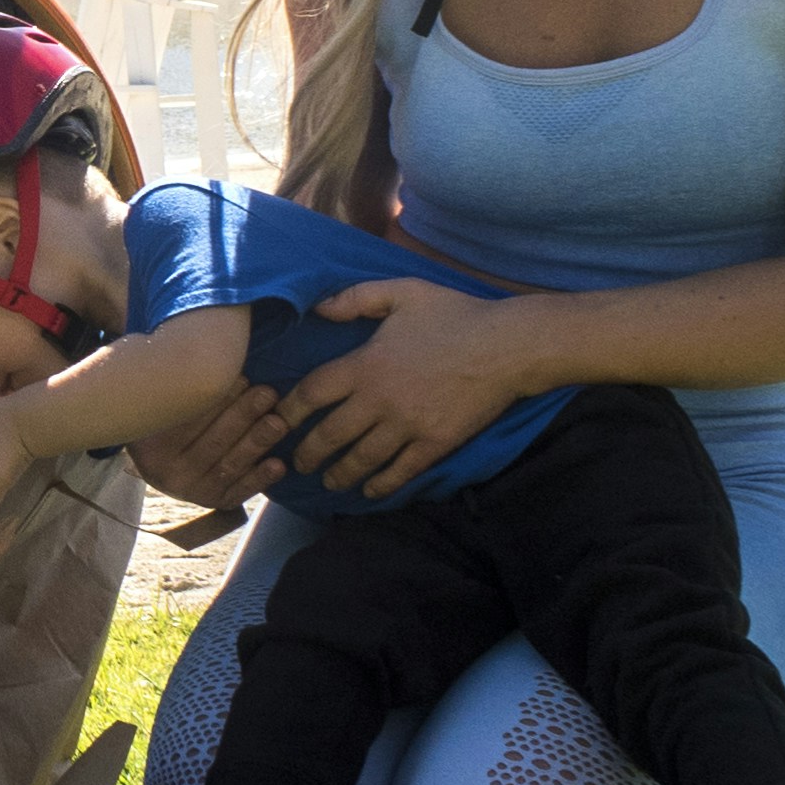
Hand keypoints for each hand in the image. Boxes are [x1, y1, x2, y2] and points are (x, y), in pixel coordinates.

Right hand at [124, 377, 296, 510]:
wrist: (164, 463)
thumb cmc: (170, 419)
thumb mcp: (162, 406)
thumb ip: (178, 389)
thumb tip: (209, 355)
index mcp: (150, 447)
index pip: (187, 422)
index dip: (217, 399)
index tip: (242, 377)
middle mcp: (168, 475)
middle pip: (211, 443)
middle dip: (242, 416)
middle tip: (267, 393)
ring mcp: (192, 493)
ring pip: (228, 466)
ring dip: (257, 443)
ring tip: (279, 422)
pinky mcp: (214, 503)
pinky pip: (239, 492)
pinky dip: (260, 479)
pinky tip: (278, 465)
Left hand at [267, 278, 537, 500]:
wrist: (507, 346)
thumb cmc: (454, 314)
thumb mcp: (402, 292)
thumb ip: (356, 298)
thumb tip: (318, 307)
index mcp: (367, 364)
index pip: (312, 393)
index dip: (290, 410)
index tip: (277, 421)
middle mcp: (379, 400)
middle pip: (330, 435)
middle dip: (308, 453)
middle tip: (297, 463)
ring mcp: (407, 426)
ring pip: (361, 460)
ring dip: (340, 474)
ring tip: (329, 481)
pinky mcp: (434, 444)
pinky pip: (400, 472)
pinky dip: (381, 485)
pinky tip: (370, 491)